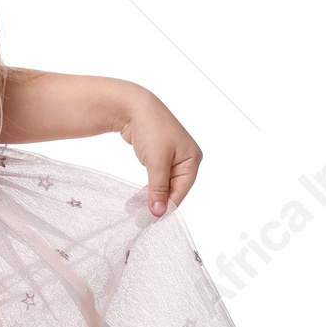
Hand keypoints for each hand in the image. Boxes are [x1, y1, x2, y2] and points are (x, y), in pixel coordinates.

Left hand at [117, 89, 201, 215]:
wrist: (133, 107)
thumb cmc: (151, 129)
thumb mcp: (156, 161)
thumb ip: (158, 188)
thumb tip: (158, 213)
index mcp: (192, 160)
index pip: (181, 191)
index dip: (166, 206)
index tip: (149, 219)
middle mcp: (186, 159)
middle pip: (173, 190)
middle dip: (157, 202)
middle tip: (140, 217)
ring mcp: (173, 158)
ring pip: (163, 185)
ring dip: (150, 196)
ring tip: (134, 210)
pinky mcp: (159, 156)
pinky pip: (156, 178)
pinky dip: (147, 188)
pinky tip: (136, 198)